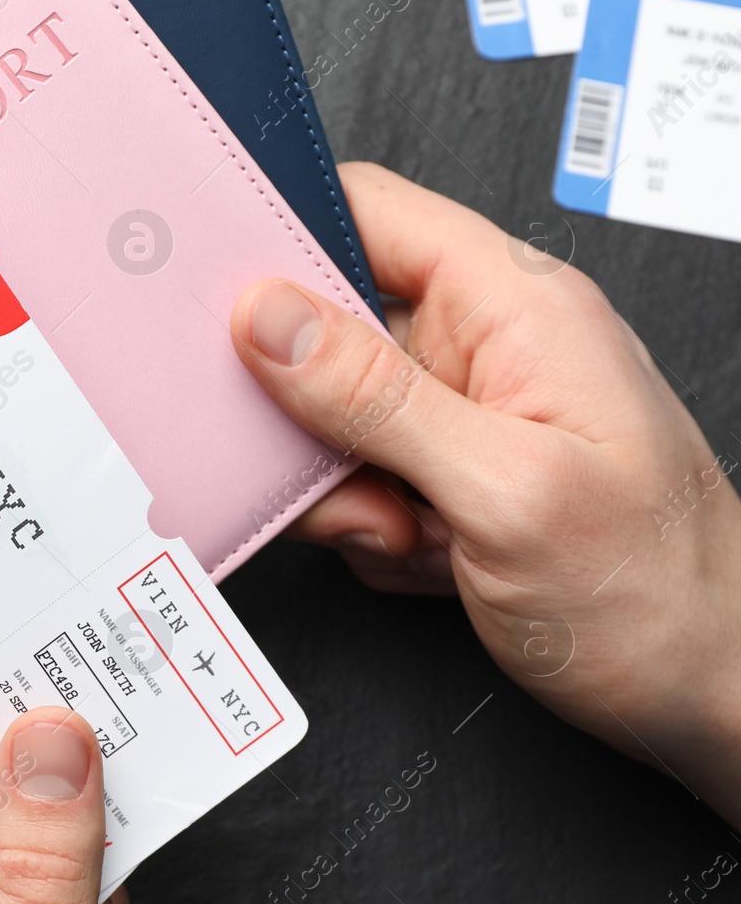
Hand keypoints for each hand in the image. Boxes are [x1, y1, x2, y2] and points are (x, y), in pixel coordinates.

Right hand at [231, 162, 740, 824]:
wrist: (711, 691)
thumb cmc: (658, 591)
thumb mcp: (505, 489)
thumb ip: (377, 396)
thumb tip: (269, 317)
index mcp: (515, 307)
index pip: (370, 212)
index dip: (283, 233)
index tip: (212, 287)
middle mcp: (484, 346)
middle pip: (328, 325)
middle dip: (308, 409)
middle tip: (337, 467)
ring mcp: (462, 412)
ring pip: (329, 416)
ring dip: (343, 486)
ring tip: (408, 528)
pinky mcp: (446, 472)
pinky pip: (352, 476)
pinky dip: (368, 525)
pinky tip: (430, 554)